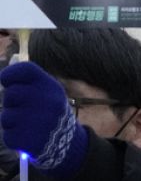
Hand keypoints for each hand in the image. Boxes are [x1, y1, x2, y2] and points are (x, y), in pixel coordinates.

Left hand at [1, 62, 88, 176]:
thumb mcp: (48, 92)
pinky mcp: (27, 140)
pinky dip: (13, 136)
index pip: (25, 70)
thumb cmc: (49, 111)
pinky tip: (26, 135)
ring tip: (26, 124)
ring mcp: (36, 121)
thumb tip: (3, 76)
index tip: (5, 81)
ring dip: (11, 121)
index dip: (9, 74)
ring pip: (6, 116)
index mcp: (50, 86)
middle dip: (10, 102)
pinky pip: (7, 134)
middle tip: (21, 108)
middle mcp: (46, 101)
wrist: (64, 141)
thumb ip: (29, 84)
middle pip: (10, 93)